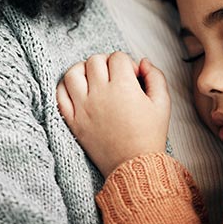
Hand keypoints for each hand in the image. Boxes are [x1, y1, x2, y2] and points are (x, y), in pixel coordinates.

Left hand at [56, 52, 169, 177]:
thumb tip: (143, 61)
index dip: (128, 63)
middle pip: (95, 61)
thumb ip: (156, 76)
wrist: (134, 166)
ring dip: (83, 70)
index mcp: (124, 87)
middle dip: (107, 63)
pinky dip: (66, 88)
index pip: (117, 57)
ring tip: (93, 79)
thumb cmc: (150, 135)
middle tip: (115, 77)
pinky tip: (78, 90)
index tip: (133, 77)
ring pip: (73, 73)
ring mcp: (83, 107)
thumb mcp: (163, 104)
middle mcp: (100, 94)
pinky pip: (60, 96)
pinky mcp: (73, 121)